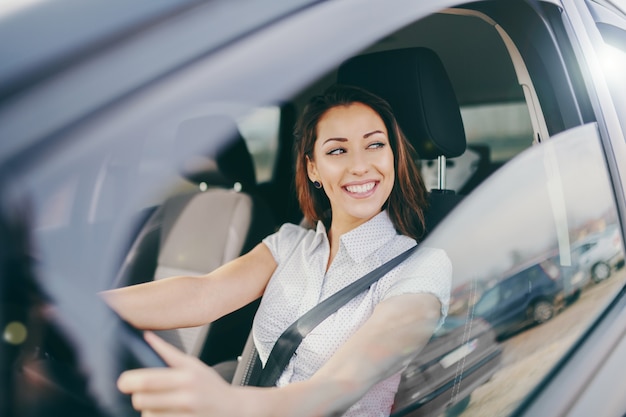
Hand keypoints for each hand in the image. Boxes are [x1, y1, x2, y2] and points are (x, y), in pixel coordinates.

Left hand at [117, 331, 233, 415]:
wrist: (232, 409)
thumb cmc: (211, 386)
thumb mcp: (193, 364)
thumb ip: (168, 352)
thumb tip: (147, 337)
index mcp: (186, 377)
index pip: (146, 381)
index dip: (128, 382)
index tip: (124, 382)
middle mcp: (186, 398)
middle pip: (141, 400)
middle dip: (138, 397)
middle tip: (143, 394)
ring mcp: (185, 416)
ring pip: (147, 416)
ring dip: (149, 411)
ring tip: (162, 406)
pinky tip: (167, 413)